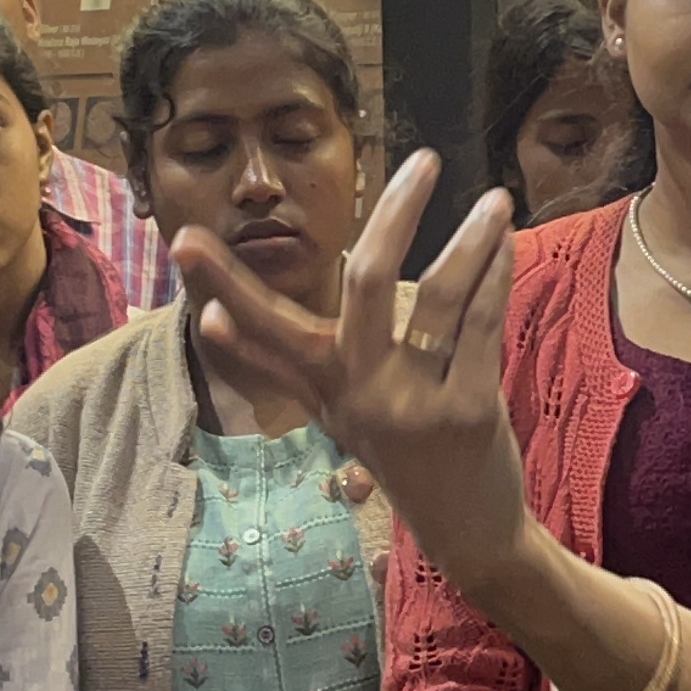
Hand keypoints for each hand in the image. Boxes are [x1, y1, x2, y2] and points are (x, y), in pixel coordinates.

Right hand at [177, 154, 529, 587]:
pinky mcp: (467, 410)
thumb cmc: (397, 455)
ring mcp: (415, 403)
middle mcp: (360, 394)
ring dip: (471, 240)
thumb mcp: (330, 414)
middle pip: (364, 284)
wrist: (466, 530)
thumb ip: (276, 366)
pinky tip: (506, 242)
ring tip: (496, 199)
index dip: (224, 284)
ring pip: (439, 297)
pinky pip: (481, 324)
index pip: (263, 328)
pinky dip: (496, 276)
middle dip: (393, 216)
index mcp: (323, 388)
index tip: (184, 240)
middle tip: (423, 161)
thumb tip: (210, 319)